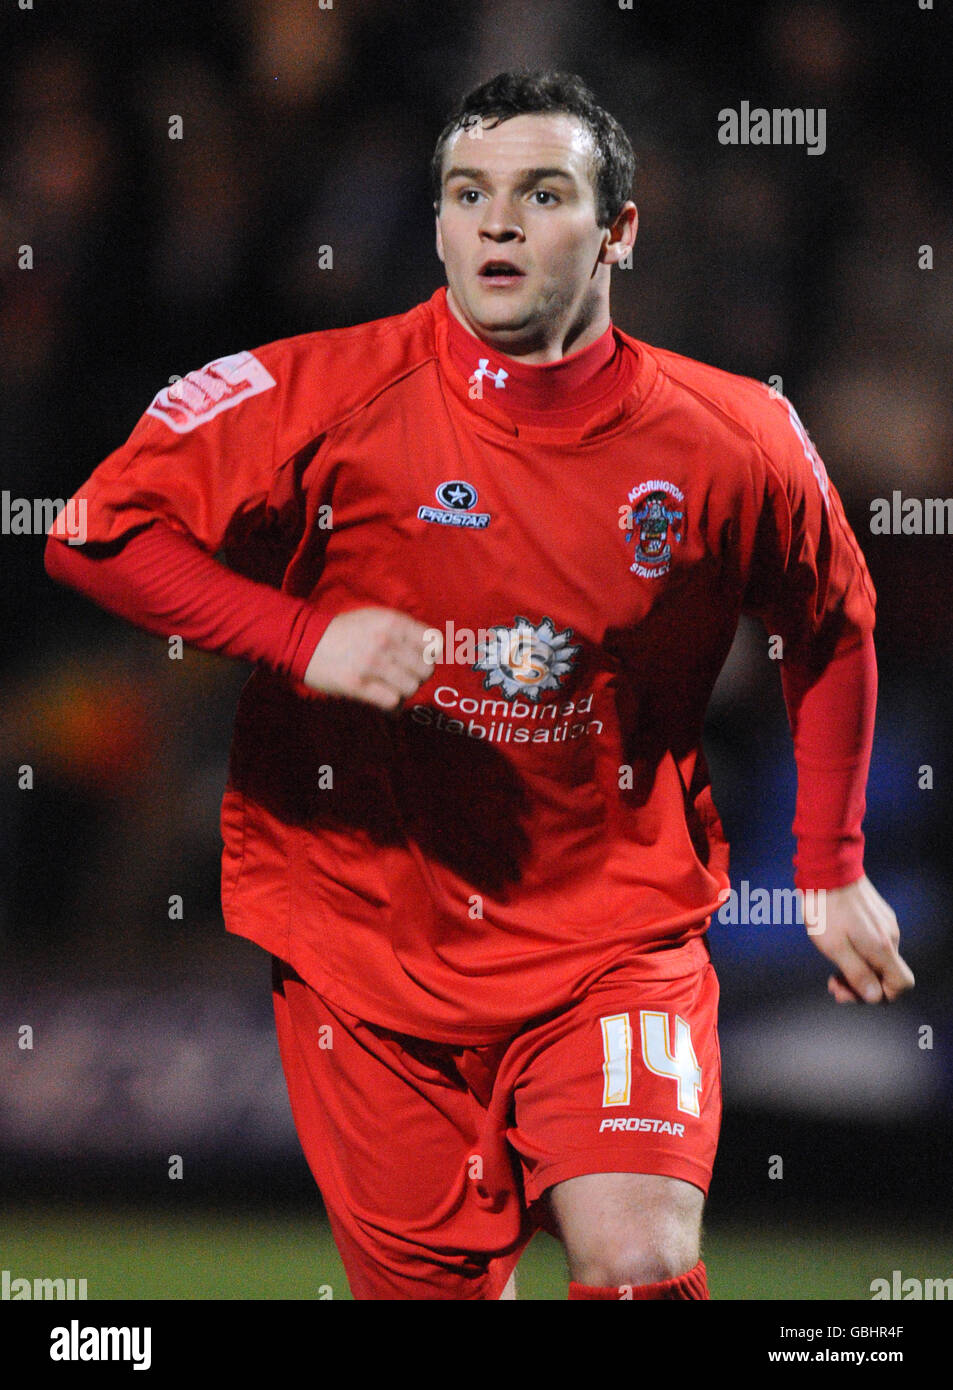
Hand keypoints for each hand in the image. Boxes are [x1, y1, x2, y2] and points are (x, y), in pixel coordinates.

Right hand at [302, 607, 440, 710]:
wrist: (304, 640)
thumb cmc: (344, 631)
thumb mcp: (375, 618)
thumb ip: (402, 631)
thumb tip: (432, 652)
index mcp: (393, 622)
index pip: (435, 643)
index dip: (430, 655)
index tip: (418, 660)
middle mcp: (386, 641)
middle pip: (426, 670)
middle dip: (417, 676)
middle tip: (402, 677)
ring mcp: (372, 663)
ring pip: (411, 688)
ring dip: (403, 692)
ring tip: (390, 688)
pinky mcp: (358, 684)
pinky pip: (392, 702)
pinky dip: (391, 705)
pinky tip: (382, 700)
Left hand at [802, 873, 914, 1003]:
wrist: (827, 868)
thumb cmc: (826, 909)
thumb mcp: (834, 946)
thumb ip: (856, 973)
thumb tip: (874, 996)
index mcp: (882, 947)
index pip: (901, 984)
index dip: (882, 996)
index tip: (852, 991)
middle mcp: (890, 936)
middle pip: (887, 975)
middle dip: (862, 986)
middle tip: (833, 984)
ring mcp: (884, 924)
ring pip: (878, 959)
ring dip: (858, 970)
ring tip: (832, 971)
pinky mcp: (876, 915)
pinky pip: (873, 944)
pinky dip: (859, 954)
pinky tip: (839, 949)